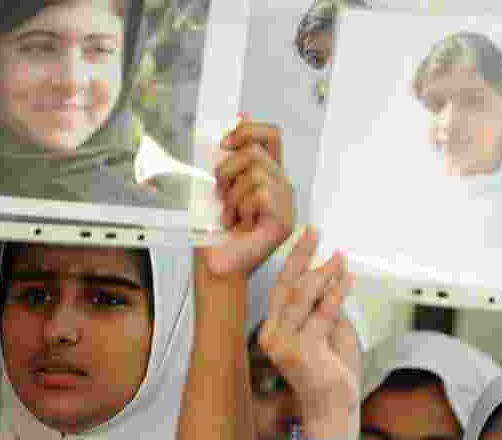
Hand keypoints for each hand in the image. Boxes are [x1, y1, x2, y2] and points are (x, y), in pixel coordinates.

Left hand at [197, 119, 294, 276]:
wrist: (216, 263)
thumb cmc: (215, 229)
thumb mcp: (220, 182)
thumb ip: (232, 153)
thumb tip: (241, 116)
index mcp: (268, 174)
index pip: (271, 135)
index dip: (248, 132)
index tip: (224, 145)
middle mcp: (281, 186)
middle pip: (256, 152)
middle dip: (228, 172)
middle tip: (222, 196)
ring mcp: (286, 204)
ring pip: (255, 174)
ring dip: (232, 196)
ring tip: (231, 216)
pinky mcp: (284, 221)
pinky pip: (261, 194)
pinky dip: (241, 209)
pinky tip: (241, 225)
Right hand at [256, 228, 360, 439]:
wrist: (332, 408)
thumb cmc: (329, 371)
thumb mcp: (325, 330)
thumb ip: (322, 305)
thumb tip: (329, 275)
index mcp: (273, 330)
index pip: (281, 288)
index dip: (293, 261)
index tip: (305, 238)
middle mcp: (273, 336)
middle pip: (287, 286)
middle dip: (301, 256)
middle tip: (315, 233)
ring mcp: (285, 345)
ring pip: (303, 297)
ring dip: (323, 273)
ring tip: (339, 258)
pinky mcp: (303, 352)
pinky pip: (322, 314)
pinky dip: (337, 294)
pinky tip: (347, 280)